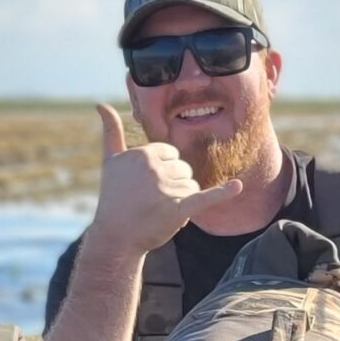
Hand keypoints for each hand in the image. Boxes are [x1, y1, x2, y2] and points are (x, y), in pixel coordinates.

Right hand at [87, 104, 242, 256]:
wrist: (115, 236)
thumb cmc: (113, 198)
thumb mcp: (110, 161)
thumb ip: (111, 131)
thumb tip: (101, 104)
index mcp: (145, 153)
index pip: (172, 154)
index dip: (164, 170)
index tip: (147, 185)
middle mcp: (156, 168)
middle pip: (184, 169)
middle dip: (174, 185)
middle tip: (152, 201)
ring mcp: (167, 189)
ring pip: (191, 186)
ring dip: (181, 199)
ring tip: (159, 210)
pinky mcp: (177, 210)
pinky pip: (204, 198)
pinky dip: (222, 193)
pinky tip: (238, 187)